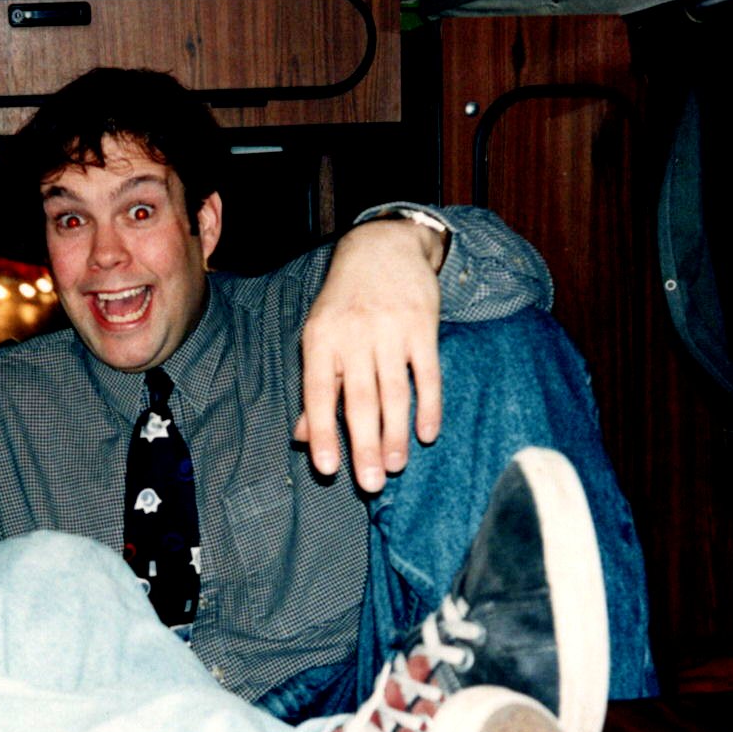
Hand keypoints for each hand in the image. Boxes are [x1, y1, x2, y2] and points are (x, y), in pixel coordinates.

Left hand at [295, 218, 444, 491]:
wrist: (382, 248)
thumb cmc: (344, 303)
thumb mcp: (320, 337)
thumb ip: (317, 388)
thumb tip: (303, 438)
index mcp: (320, 341)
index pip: (318, 394)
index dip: (322, 432)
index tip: (328, 469)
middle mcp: (353, 336)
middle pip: (359, 400)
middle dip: (364, 445)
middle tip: (371, 484)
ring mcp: (389, 330)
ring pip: (394, 391)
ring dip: (396, 432)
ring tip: (396, 466)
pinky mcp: (422, 325)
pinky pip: (427, 372)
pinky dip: (429, 404)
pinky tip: (427, 433)